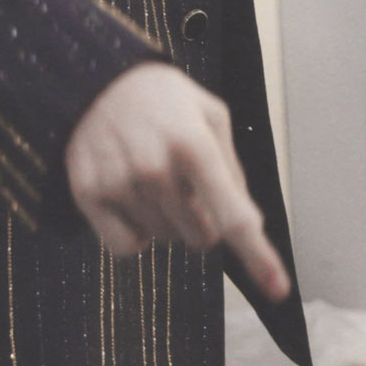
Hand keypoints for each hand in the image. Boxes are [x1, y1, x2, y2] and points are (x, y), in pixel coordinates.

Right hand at [64, 61, 290, 301]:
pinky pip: (126, 247)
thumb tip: (249, 224)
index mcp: (193, 144)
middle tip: (186, 183)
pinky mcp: (88, 193)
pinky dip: (135, 234)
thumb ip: (232, 169)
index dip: (258, 255)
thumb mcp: (209, 114)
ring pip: (164, 240)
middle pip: (200, 238)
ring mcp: (119, 182)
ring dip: (167, 219)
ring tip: (152, 175)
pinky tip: (131, 198)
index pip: (233, 215)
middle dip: (202, 218)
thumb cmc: (162, 98)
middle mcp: (155, 167)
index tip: (277, 288)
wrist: (95, 76)